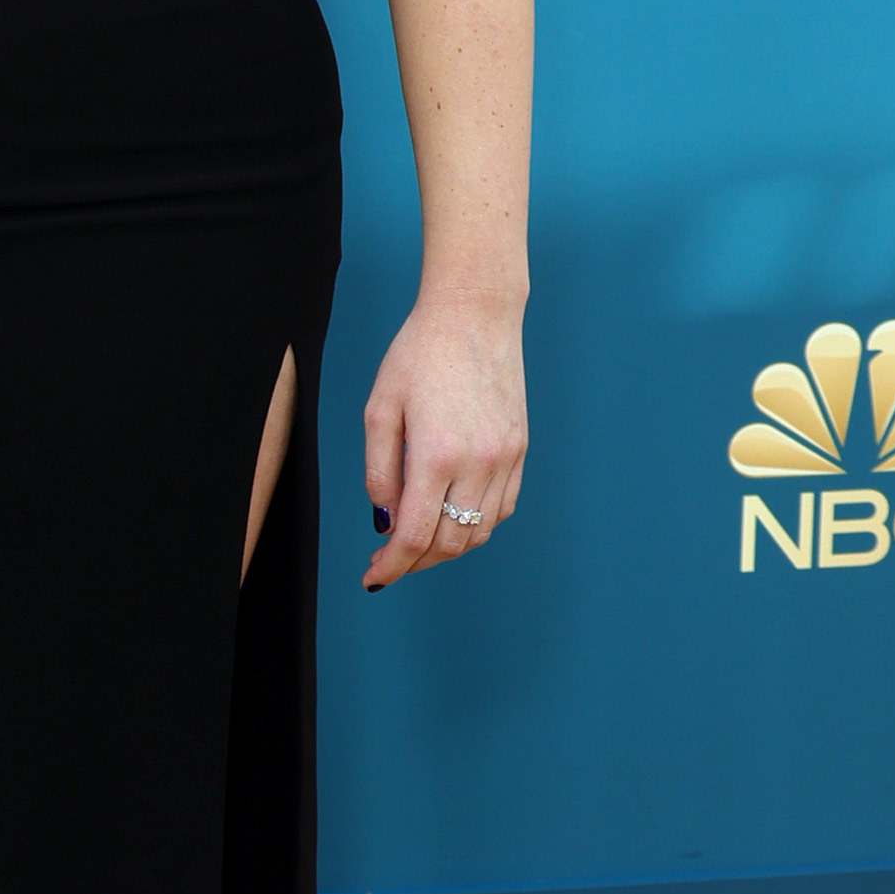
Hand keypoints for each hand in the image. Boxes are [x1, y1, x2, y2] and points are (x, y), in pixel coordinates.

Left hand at [361, 298, 526, 590]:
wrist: (475, 315)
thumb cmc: (419, 354)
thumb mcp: (380, 409)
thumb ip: (379, 471)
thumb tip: (384, 520)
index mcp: (437, 454)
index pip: (416, 535)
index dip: (392, 565)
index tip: (373, 578)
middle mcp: (479, 463)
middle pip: (450, 543)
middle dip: (416, 562)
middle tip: (388, 560)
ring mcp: (506, 458)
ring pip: (480, 531)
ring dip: (446, 549)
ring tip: (416, 542)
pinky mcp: (521, 449)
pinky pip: (501, 508)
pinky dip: (475, 524)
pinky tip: (451, 516)